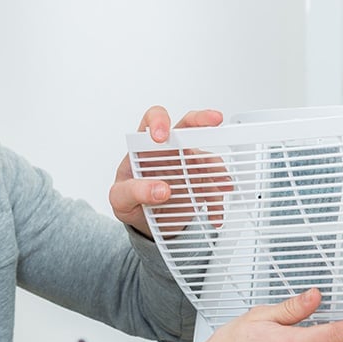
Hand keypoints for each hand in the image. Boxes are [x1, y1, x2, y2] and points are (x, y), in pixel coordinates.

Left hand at [109, 106, 224, 236]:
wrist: (143, 221)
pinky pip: (214, 184)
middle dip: (202, 120)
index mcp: (144, 148)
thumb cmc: (128, 200)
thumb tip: (160, 189)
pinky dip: (218, 198)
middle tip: (214, 120)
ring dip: (218, 169)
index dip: (158, 122)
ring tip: (222, 186)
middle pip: (187, 126)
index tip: (161, 137)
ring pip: (208, 156)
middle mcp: (168, 150)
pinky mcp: (199, 181)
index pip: (151, 121)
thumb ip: (134, 192)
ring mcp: (186, 164)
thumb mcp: (120, 199)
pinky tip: (213, 213)